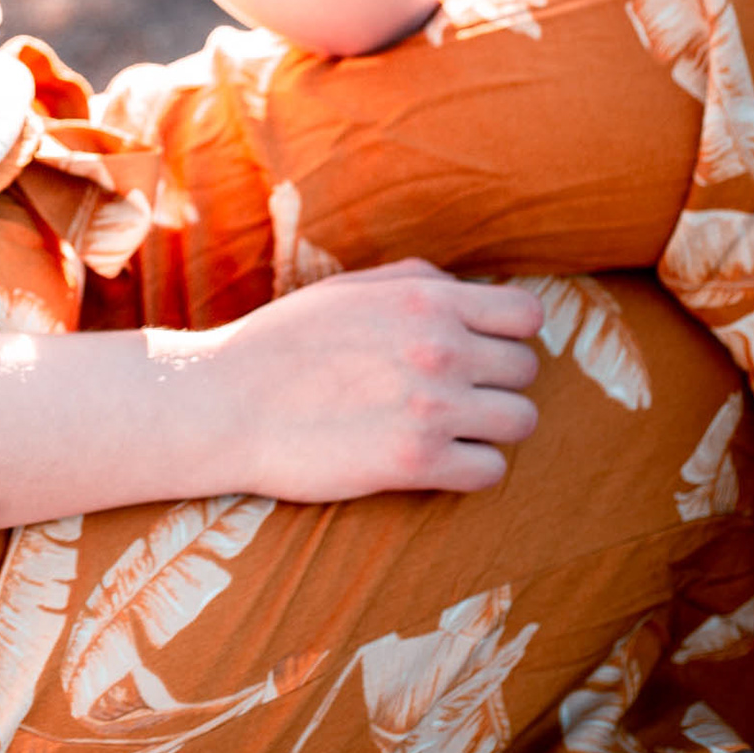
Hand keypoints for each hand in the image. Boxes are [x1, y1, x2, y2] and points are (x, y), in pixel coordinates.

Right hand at [182, 259, 542, 500]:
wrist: (226, 403)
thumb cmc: (285, 342)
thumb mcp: (350, 287)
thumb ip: (418, 281)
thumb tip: (472, 293)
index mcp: (426, 300)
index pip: (527, 315)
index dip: (509, 332)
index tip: (482, 348)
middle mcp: (440, 350)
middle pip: (526, 371)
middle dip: (496, 381)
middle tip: (457, 391)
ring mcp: (433, 408)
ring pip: (520, 422)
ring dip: (491, 426)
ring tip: (451, 427)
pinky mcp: (418, 463)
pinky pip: (491, 471)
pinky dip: (471, 468)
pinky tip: (437, 459)